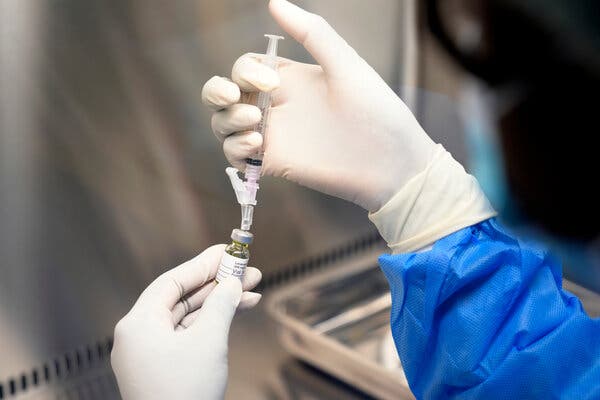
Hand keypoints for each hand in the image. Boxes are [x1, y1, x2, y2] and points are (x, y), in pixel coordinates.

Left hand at [111, 245, 261, 399]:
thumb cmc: (183, 396)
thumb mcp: (208, 341)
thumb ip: (221, 305)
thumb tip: (232, 284)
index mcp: (137, 325)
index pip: (172, 282)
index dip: (203, 264)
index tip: (227, 252)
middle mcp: (139, 336)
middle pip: (182, 298)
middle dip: (218, 284)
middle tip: (245, 271)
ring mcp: (151, 354)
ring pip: (188, 317)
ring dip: (219, 303)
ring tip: (250, 291)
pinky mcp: (163, 368)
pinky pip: (188, 336)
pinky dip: (212, 325)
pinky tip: (235, 314)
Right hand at [201, 0, 435, 211]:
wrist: (391, 162)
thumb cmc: (377, 111)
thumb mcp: (346, 65)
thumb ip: (312, 33)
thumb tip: (274, 2)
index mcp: (289, 80)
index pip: (244, 68)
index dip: (245, 72)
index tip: (273, 82)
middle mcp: (276, 106)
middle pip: (224, 95)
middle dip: (216, 92)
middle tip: (233, 96)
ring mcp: (274, 136)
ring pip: (224, 125)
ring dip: (226, 121)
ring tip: (255, 125)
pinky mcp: (275, 163)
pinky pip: (236, 156)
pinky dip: (234, 149)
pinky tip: (256, 145)